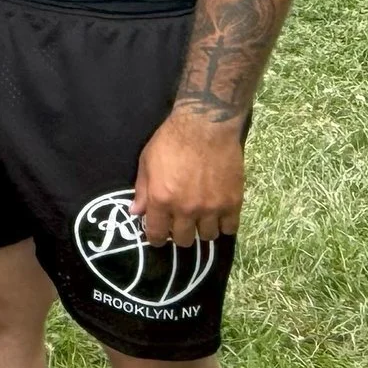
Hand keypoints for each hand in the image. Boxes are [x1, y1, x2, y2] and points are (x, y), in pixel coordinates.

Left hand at [132, 109, 244, 245]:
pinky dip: (224, 225)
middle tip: (180, 223)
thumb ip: (141, 190)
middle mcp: (186, 209)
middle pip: (184, 240)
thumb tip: (135, 212)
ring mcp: (211, 208)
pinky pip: (230, 228)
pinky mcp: (233, 202)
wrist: (205, 127)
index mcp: (161, 200)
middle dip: (179, 234)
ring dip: (202, 230)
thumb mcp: (146, 162)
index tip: (158, 235)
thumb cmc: (170, 141)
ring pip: (207, 236)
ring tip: (201, 218)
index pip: (156, 234)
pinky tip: (219, 215)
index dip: (155, 238)